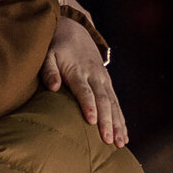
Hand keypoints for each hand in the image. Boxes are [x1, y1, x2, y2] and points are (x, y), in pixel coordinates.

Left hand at [42, 18, 127, 146]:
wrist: (74, 29)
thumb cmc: (56, 45)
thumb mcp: (47, 54)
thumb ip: (49, 71)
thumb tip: (52, 87)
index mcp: (78, 71)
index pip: (85, 91)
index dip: (89, 106)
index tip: (92, 122)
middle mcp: (95, 76)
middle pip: (103, 101)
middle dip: (107, 121)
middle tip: (109, 140)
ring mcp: (104, 80)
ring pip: (114, 104)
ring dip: (118, 124)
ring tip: (120, 143)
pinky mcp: (108, 84)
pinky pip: (117, 104)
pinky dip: (121, 120)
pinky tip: (124, 135)